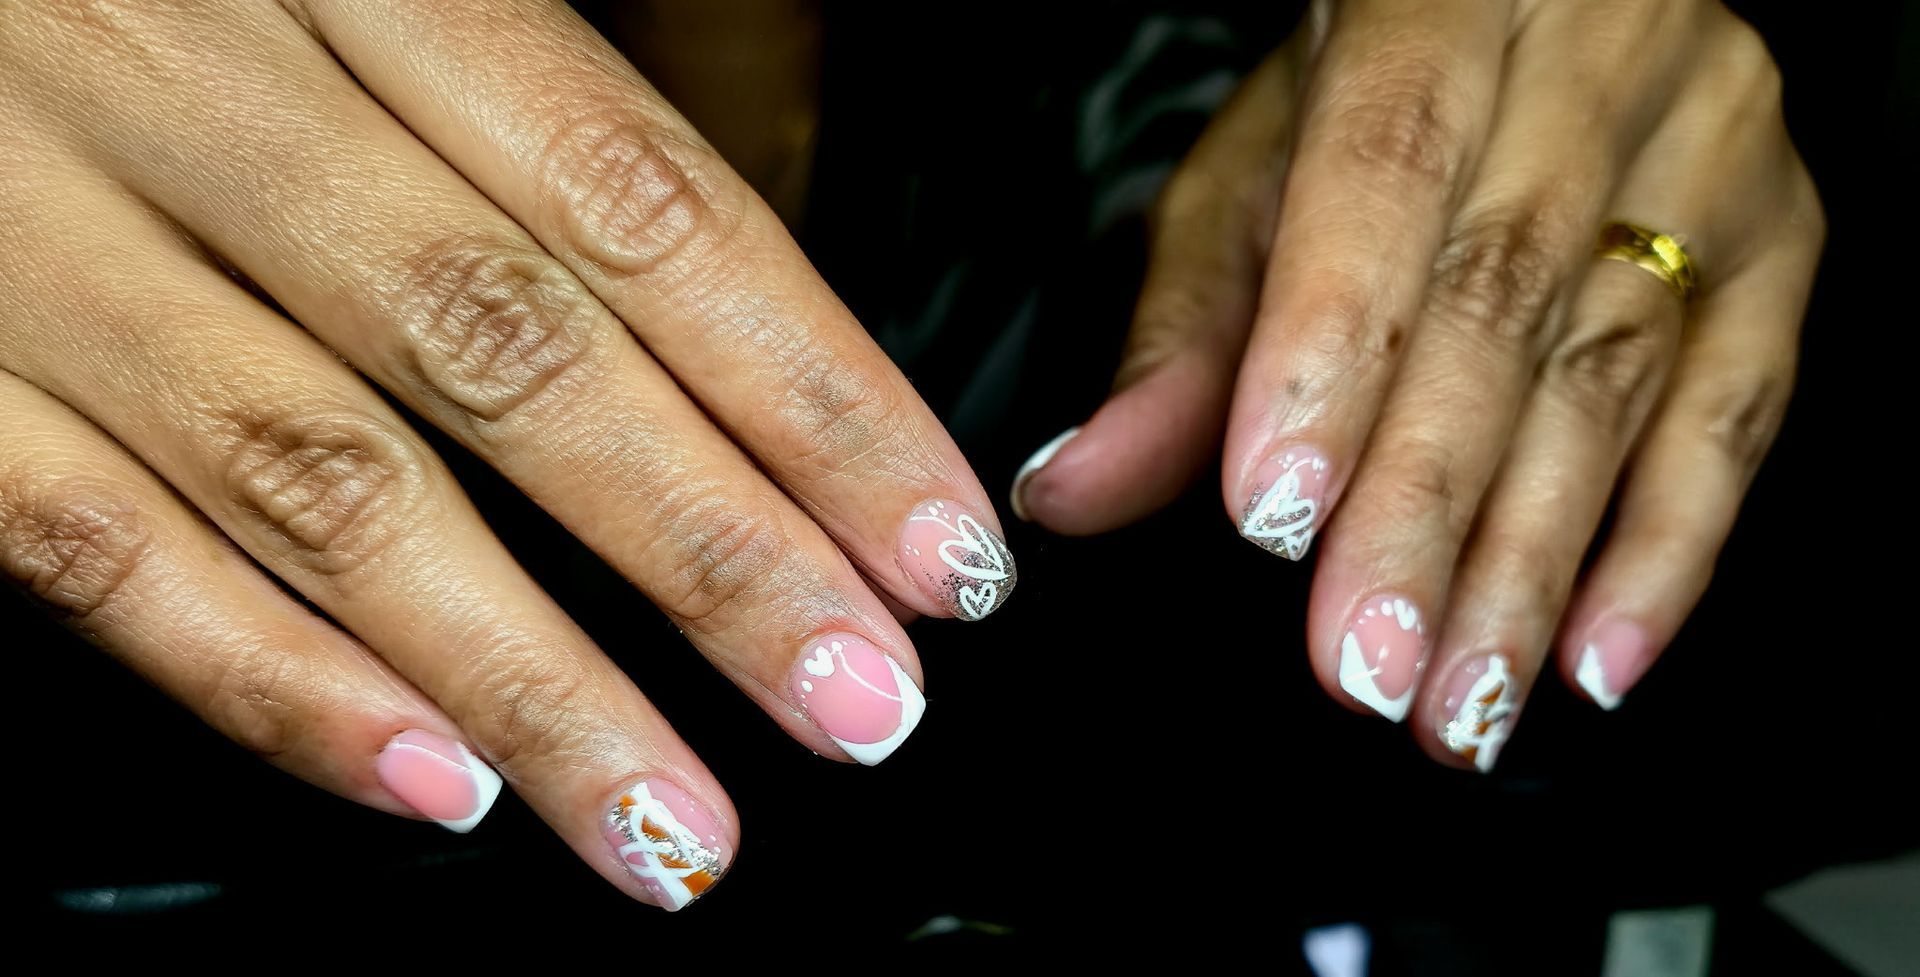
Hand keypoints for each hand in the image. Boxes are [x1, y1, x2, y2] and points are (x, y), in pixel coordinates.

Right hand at [0, 0, 1014, 907]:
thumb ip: (518, 112)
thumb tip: (732, 331)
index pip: (648, 207)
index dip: (814, 393)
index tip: (936, 549)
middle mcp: (207, 89)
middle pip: (518, 356)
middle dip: (716, 559)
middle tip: (860, 707)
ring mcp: (42, 229)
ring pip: (331, 484)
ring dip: (533, 681)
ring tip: (677, 823)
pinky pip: (98, 545)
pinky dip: (275, 681)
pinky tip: (432, 788)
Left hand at [1011, 0, 1819, 767]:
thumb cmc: (1381, 89)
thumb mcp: (1253, 173)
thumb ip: (1179, 334)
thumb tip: (1079, 485)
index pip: (1383, 175)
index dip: (1331, 351)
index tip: (1277, 513)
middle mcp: (1597, 53)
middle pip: (1503, 301)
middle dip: (1423, 505)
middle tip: (1363, 658)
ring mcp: (1708, 144)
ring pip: (1616, 371)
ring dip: (1529, 560)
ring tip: (1456, 696)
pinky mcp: (1781, 234)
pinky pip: (1738, 406)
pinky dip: (1665, 548)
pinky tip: (1594, 655)